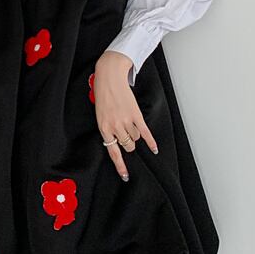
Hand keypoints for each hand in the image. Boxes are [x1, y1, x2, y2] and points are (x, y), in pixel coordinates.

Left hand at [93, 51, 158, 180]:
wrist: (109, 77)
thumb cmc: (103, 95)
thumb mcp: (100, 114)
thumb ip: (108, 128)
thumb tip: (116, 141)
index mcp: (103, 128)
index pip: (113, 152)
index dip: (120, 165)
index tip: (125, 176)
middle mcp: (115, 126)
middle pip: (128, 146)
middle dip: (129, 144)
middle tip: (128, 135)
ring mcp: (126, 121)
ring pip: (136, 138)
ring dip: (136, 135)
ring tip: (130, 123)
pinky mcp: (136, 115)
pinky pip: (145, 132)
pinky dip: (151, 141)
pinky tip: (154, 148)